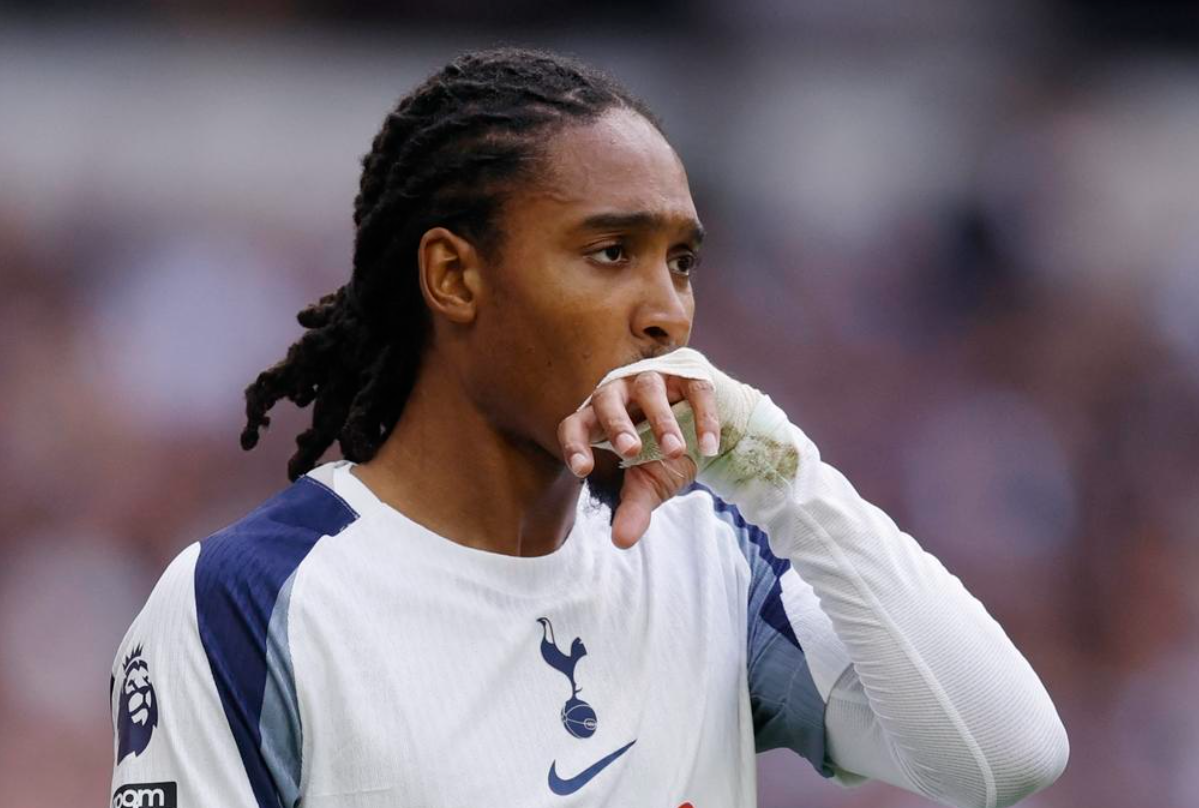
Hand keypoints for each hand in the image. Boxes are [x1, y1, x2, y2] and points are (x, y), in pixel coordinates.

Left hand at [558, 371, 722, 548]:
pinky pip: (694, 390)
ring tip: (676, 450)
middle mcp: (620, 393)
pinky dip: (703, 417)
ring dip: (661, 419)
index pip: (574, 425)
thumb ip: (633, 508)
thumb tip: (621, 542)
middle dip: (617, 424)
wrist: (702, 431)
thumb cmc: (661, 455)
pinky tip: (710, 447)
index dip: (574, 445)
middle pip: (606, 399)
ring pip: (649, 388)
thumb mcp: (648, 483)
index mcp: (599, 420)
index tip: (583, 470)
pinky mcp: (689, 376)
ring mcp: (654, 379)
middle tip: (631, 451)